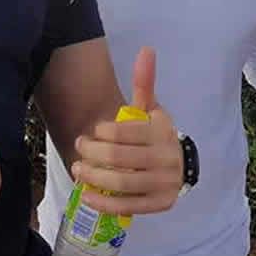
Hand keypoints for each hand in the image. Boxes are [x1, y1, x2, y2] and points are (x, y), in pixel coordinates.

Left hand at [71, 47, 183, 215]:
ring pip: (122, 182)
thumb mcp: (151, 108)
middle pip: (120, 158)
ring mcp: (165, 183)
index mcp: (163, 131)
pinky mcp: (160, 204)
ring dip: (94, 177)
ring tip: (78, 169)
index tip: (93, 131)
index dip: (103, 132)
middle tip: (79, 148)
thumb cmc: (156, 134)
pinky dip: (104, 202)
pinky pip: (128, 206)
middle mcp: (167, 158)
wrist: (177, 164)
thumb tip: (146, 49)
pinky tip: (87, 195)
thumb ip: (144, 82)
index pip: (126, 132)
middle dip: (92, 153)